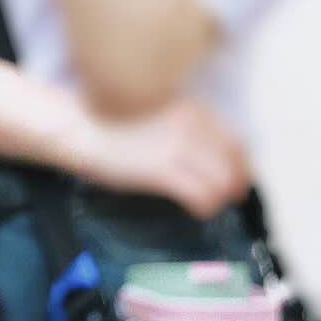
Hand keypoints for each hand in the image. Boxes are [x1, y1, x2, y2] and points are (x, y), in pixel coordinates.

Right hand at [64, 93, 250, 220]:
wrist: (80, 124)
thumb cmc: (108, 117)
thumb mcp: (156, 111)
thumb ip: (183, 125)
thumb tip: (202, 150)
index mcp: (191, 109)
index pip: (233, 140)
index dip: (241, 162)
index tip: (239, 174)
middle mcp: (191, 126)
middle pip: (231, 162)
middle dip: (234, 183)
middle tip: (231, 196)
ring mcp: (178, 149)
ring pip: (220, 181)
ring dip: (220, 197)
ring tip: (212, 205)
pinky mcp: (163, 172)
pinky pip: (200, 195)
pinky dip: (205, 207)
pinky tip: (198, 211)